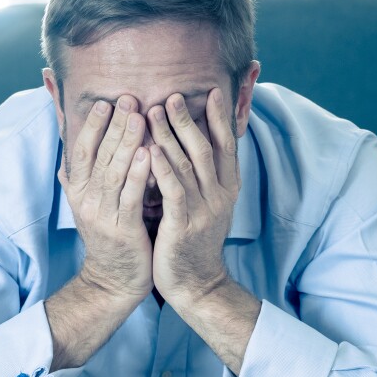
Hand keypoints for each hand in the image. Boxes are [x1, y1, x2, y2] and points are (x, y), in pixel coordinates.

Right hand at [58, 96, 153, 303]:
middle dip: (113, 126)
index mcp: (78, 191)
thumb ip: (81, 173)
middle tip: (128, 99)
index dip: (93, 125)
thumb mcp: (90, 203)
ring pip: (113, 172)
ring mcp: (102, 216)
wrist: (113, 281)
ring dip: (126, 143)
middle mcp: (86, 200)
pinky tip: (148, 154)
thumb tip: (67, 141)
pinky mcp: (122, 230)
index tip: (107, 102)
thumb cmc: (110, 236)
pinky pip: (130, 197)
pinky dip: (138, 174)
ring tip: (139, 117)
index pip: (82, 150)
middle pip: (98, 155)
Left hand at [147, 87, 240, 308]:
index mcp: (227, 189)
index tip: (212, 91)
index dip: (220, 118)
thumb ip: (201, 177)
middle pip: (204, 148)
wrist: (197, 285)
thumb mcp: (206, 205)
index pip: (226, 146)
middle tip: (172, 95)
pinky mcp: (184, 225)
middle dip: (188, 120)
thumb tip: (192, 145)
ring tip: (153, 112)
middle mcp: (219, 196)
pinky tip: (149, 150)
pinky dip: (162, 169)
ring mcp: (203, 210)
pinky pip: (173, 191)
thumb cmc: (193, 242)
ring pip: (186, 165)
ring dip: (169, 136)